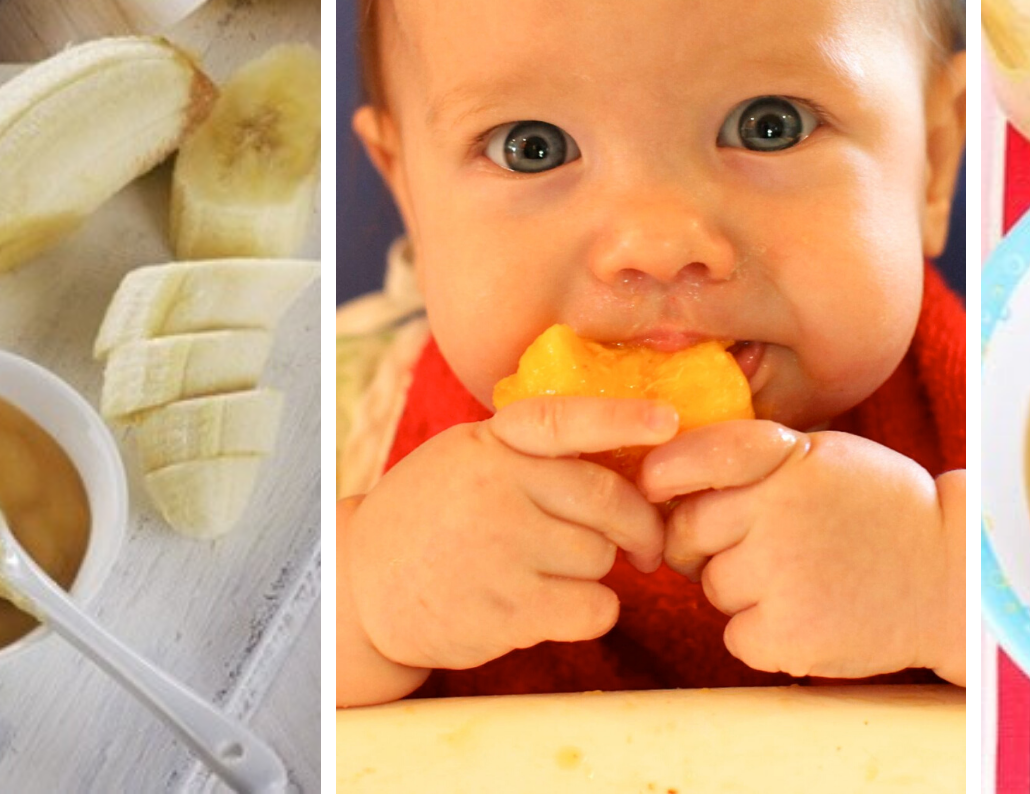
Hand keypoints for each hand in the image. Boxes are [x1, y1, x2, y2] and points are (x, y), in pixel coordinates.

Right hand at [342, 397, 675, 676]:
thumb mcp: (467, 458)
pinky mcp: (508, 610)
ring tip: (556, 574)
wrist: (362, 587)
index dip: (622, 418)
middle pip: (608, 501)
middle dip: (640, 526)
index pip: (565, 419)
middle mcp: (497, 488)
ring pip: (602, 558)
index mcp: (492, 444)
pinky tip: (559, 608)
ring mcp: (501, 550)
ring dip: (599, 572)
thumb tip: (629, 451)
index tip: (668, 421)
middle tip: (645, 547)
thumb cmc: (432, 518)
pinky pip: (594, 608)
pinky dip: (593, 611)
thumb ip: (531, 451)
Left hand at [640, 424, 959, 680]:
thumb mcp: (825, 457)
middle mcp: (778, 513)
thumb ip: (758, 458)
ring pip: (711, 585)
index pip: (700, 457)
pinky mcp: (788, 636)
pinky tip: (806, 614)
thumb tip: (665, 475)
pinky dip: (760, 633)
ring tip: (800, 579)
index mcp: (789, 460)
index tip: (654, 487)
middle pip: (688, 531)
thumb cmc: (880, 513)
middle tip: (754, 546)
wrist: (953, 579)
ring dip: (739, 588)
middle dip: (702, 542)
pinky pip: (735, 634)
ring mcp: (781, 577)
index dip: (664, 473)